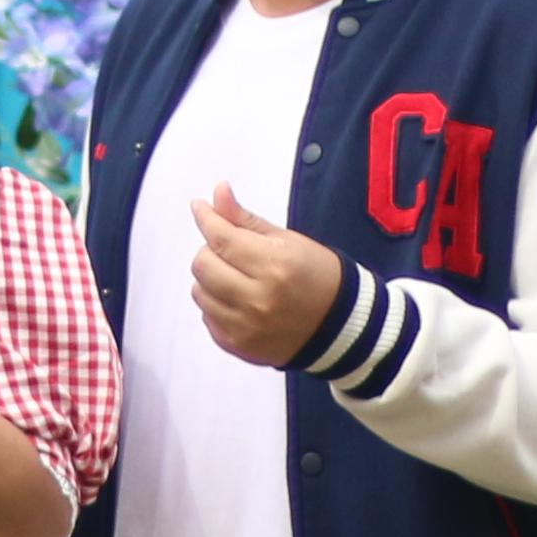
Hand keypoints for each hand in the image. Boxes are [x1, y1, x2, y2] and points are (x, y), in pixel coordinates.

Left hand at [189, 181, 346, 368]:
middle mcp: (258, 298)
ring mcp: (246, 326)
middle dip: (210, 251)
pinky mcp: (238, 345)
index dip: (206, 219)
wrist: (337, 326)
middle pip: (203, 266)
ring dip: (210, 279)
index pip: (222, 239)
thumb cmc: (315, 275)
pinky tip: (238, 300)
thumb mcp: (287, 240)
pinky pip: (207, 317)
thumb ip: (245, 219)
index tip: (199, 207)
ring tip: (235, 277)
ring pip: (199, 292)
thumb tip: (217, 191)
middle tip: (229, 250)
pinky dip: (215, 304)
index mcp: (275, 265)